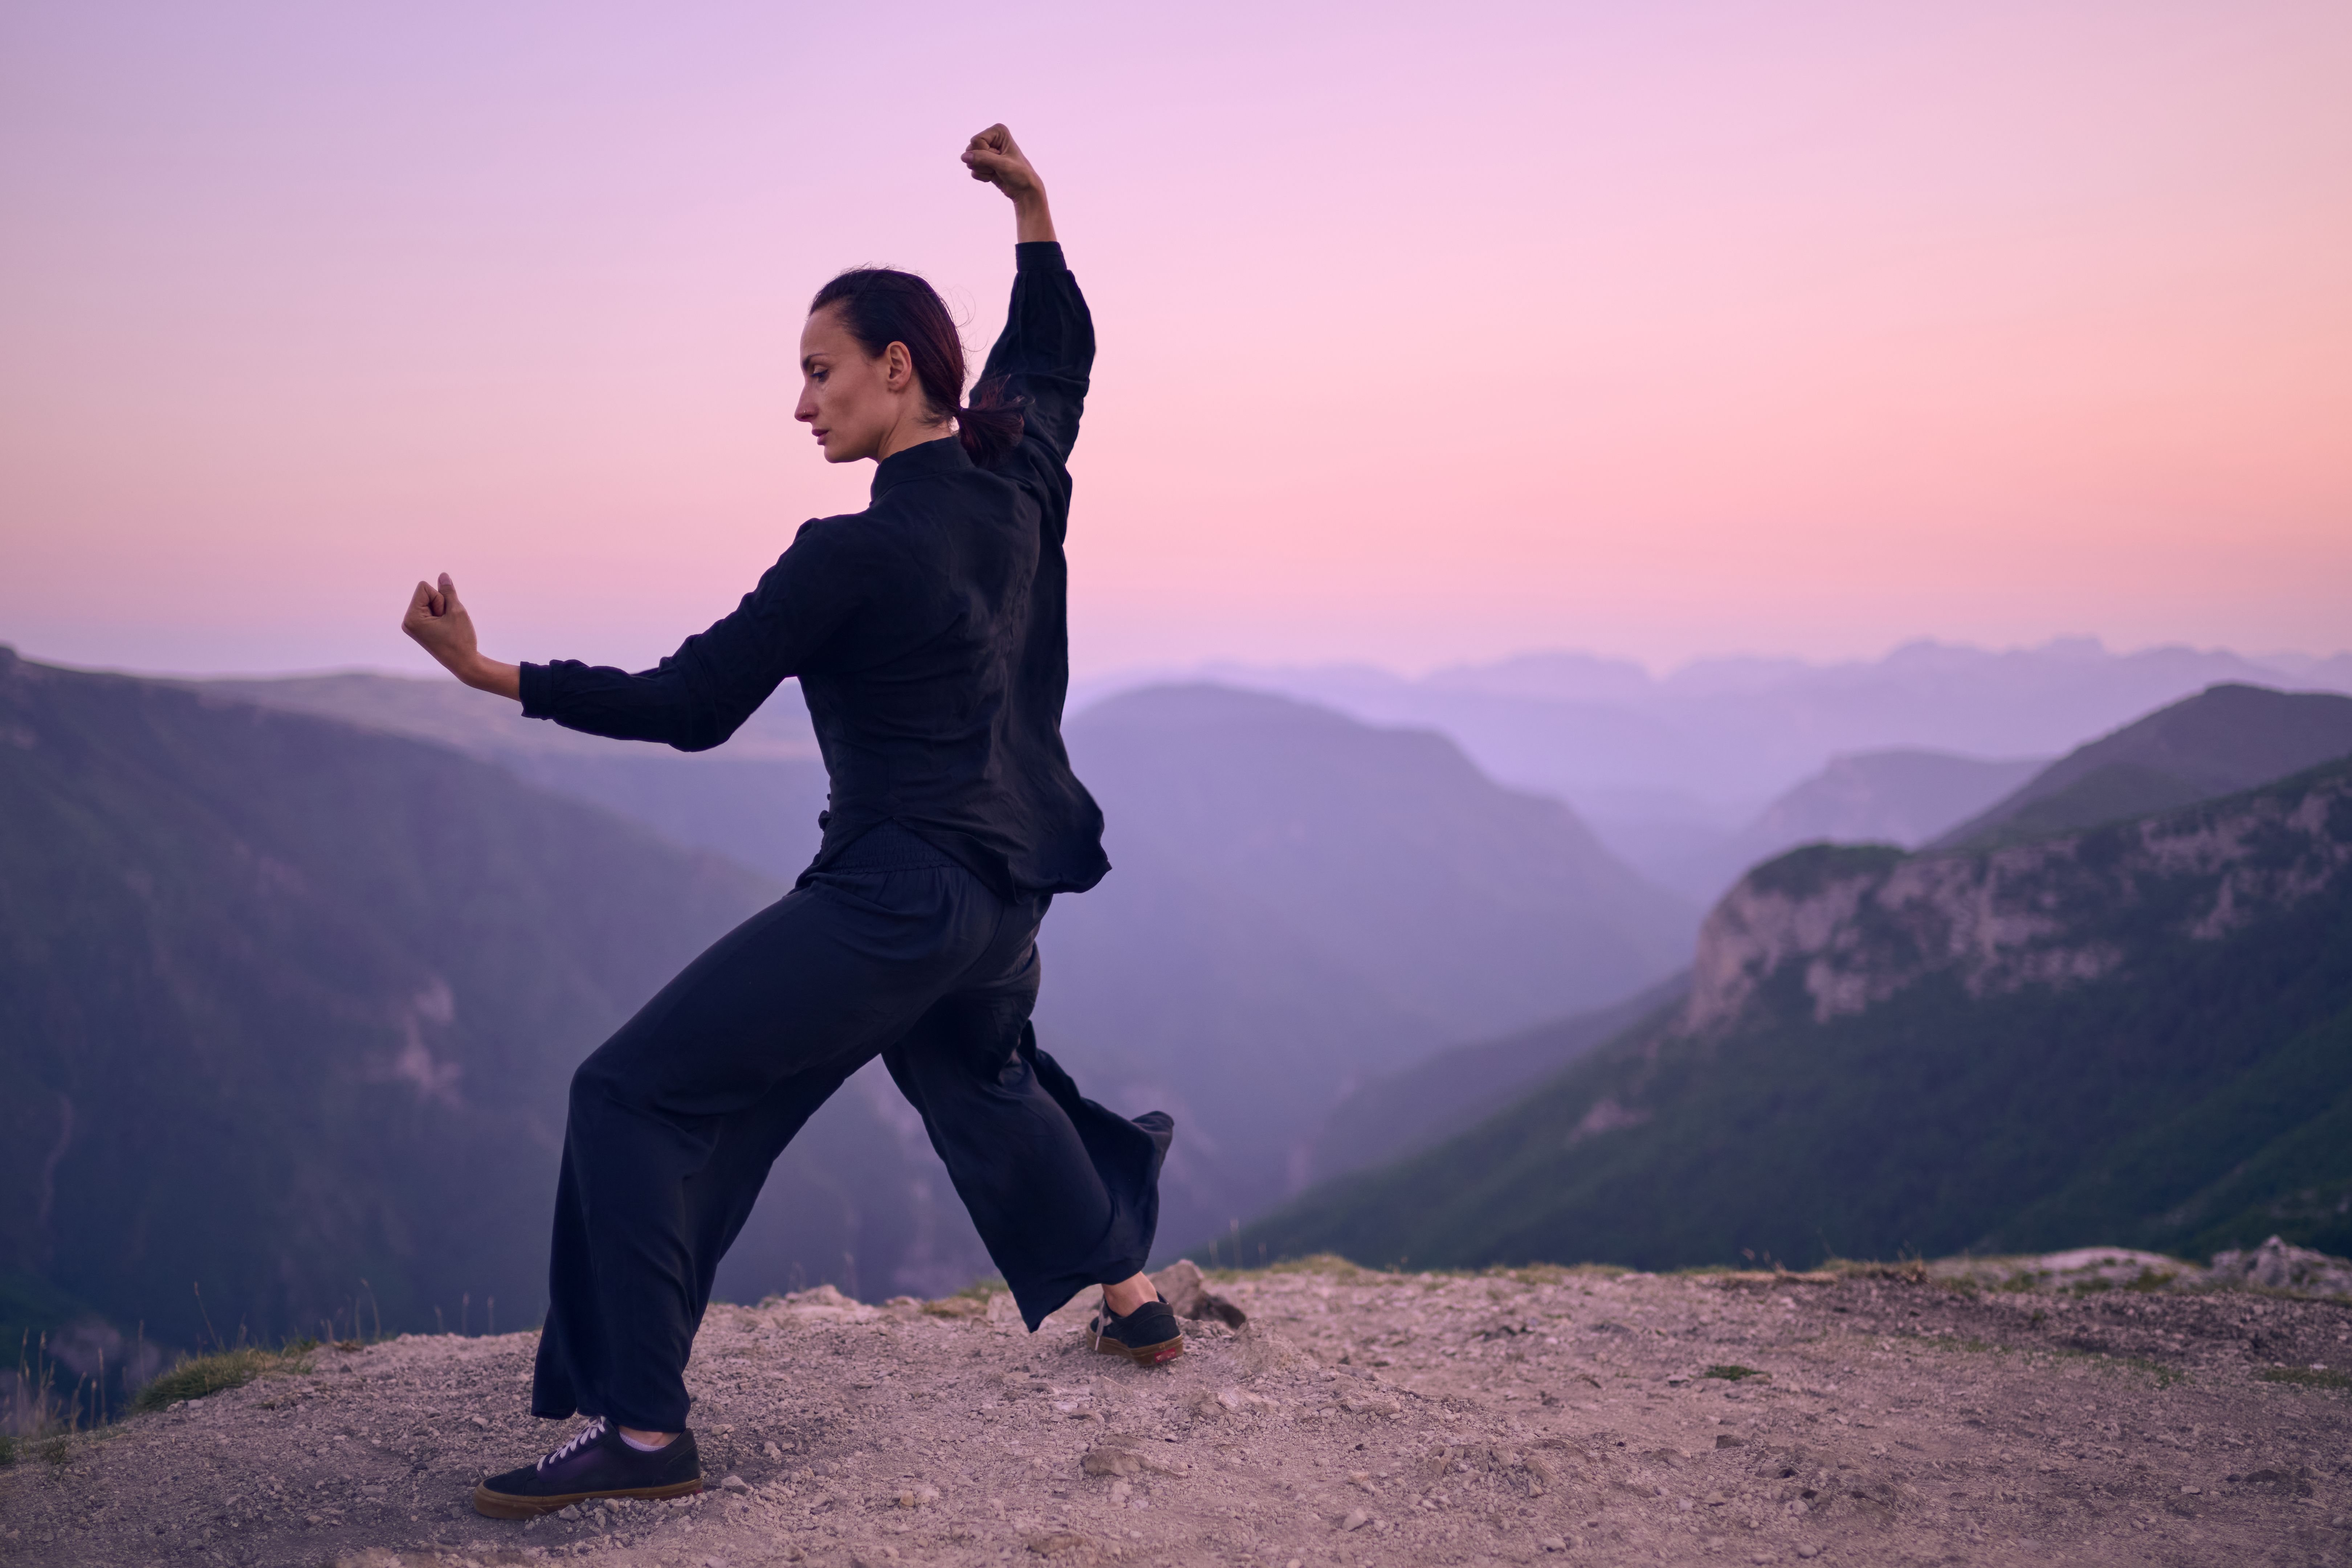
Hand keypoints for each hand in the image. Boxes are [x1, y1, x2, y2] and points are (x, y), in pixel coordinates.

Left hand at [401, 573, 520, 698]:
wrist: (465, 663)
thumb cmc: (461, 639)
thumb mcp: (456, 611)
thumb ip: (448, 591)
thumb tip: (442, 575)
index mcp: (411, 618)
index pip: (424, 587)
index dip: (440, 599)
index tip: (444, 618)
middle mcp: (408, 622)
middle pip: (425, 594)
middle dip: (440, 605)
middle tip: (447, 625)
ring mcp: (412, 626)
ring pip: (429, 602)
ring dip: (442, 611)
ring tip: (447, 628)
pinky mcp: (419, 629)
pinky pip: (430, 610)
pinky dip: (440, 615)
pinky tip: (445, 629)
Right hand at [962, 124, 1054, 242]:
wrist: (1024, 190)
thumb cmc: (1019, 174)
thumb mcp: (1002, 165)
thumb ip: (982, 159)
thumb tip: (963, 157)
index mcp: (998, 131)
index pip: (976, 141)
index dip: (986, 153)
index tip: (1001, 158)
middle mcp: (991, 138)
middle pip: (971, 150)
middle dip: (983, 162)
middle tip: (999, 166)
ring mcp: (986, 150)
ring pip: (969, 160)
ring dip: (983, 170)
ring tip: (997, 171)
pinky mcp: (983, 162)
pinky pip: (972, 169)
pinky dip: (982, 176)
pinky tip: (994, 176)